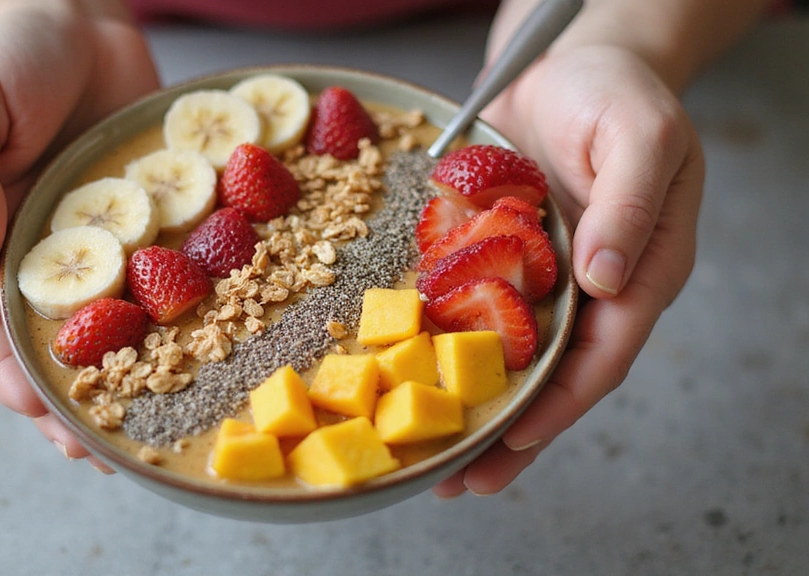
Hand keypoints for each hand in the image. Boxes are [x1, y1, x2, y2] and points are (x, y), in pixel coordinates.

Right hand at [0, 4, 158, 469]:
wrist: (75, 19)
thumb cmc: (9, 55)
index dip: (13, 379)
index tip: (48, 419)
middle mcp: (33, 258)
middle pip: (47, 348)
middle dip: (75, 403)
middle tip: (107, 455)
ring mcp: (93, 247)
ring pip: (108, 328)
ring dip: (132, 377)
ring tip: (161, 423)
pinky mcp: (143, 226)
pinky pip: (158, 278)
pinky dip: (176, 315)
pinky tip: (210, 345)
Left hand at [434, 45, 703, 495]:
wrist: (565, 62)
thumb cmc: (616, 91)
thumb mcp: (640, 135)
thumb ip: (631, 205)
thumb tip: (607, 279)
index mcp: (643, 269)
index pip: (605, 353)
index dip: (561, 401)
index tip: (515, 438)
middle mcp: (592, 286)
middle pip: (555, 375)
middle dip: (513, 432)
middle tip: (463, 481)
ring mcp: (544, 277)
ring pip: (512, 358)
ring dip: (477, 406)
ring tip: (437, 459)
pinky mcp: (502, 260)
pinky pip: (476, 315)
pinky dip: (451, 351)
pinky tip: (418, 380)